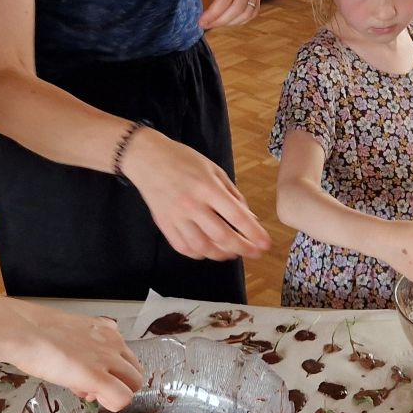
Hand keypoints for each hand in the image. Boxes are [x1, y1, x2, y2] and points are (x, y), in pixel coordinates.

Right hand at [2, 303, 144, 410]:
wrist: (23, 331)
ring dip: (114, 393)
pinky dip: (112, 404)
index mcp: (107, 331)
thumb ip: (85, 348)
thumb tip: (84, 369)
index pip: (125, 358)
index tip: (90, 374)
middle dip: (117, 384)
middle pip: (135, 372)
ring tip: (85, 390)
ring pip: (134, 384)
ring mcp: (107, 360)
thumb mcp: (70, 335)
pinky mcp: (98, 376)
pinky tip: (90, 397)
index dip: (111, 372)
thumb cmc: (36, 332)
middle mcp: (113, 343)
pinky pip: (122, 398)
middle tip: (90, 387)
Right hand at [121, 128, 271, 261]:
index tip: (265, 244)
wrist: (147, 158)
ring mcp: (176, 217)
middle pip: (221, 236)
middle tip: (254, 253)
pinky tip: (209, 250)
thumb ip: (233, 195)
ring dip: (221, 254)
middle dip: (242, 248)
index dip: (253, 233)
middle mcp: (192, 204)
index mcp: (207, 187)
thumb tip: (250, 219)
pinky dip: (199, 253)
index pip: (236, 216)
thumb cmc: (184, 160)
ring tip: (232, 252)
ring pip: (202, 247)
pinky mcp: (164, 224)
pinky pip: (184, 247)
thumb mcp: (214, 170)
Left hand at [196, 0, 262, 28]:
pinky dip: (241, 20)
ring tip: (215, 23)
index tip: (201, 21)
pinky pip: (253, 11)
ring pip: (247, 13)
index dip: (214, 14)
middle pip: (237, 8)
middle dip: (220, 21)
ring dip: (230, 22)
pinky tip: (228, 20)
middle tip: (206, 25)